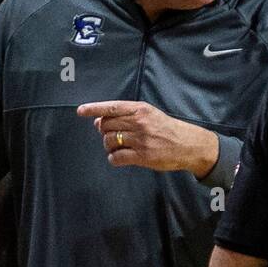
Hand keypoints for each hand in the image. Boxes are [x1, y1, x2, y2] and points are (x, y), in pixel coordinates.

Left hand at [77, 100, 218, 177]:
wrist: (187, 144)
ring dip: (108, 146)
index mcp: (140, 109)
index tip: (80, 111)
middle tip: (112, 135)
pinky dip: (113, 158)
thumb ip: (126, 116)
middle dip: (104, 131)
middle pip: (107, 125)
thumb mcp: (149, 114)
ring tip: (117, 147)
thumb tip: (99, 122)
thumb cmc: (166, 128)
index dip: (94, 109)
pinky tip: (118, 158)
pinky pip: (117, 157)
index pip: (111, 107)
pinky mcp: (142, 156)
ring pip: (109, 141)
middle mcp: (139, 123)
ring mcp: (140, 140)